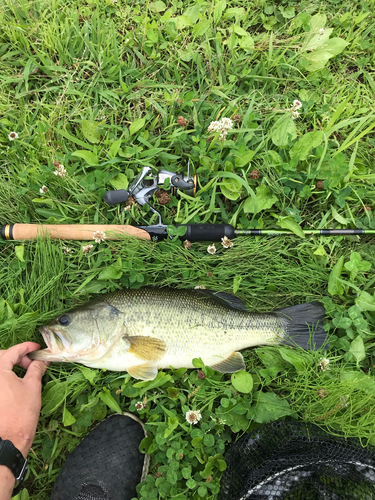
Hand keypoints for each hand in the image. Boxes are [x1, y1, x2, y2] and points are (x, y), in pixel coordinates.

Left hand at [0, 343, 48, 457]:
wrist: (8, 440)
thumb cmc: (21, 412)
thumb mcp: (32, 387)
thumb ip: (36, 369)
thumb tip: (41, 361)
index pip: (12, 351)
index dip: (26, 347)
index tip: (37, 348)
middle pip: (1, 357)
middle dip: (17, 356)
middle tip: (32, 363)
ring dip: (11, 366)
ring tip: (26, 374)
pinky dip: (6, 377)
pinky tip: (17, 384)